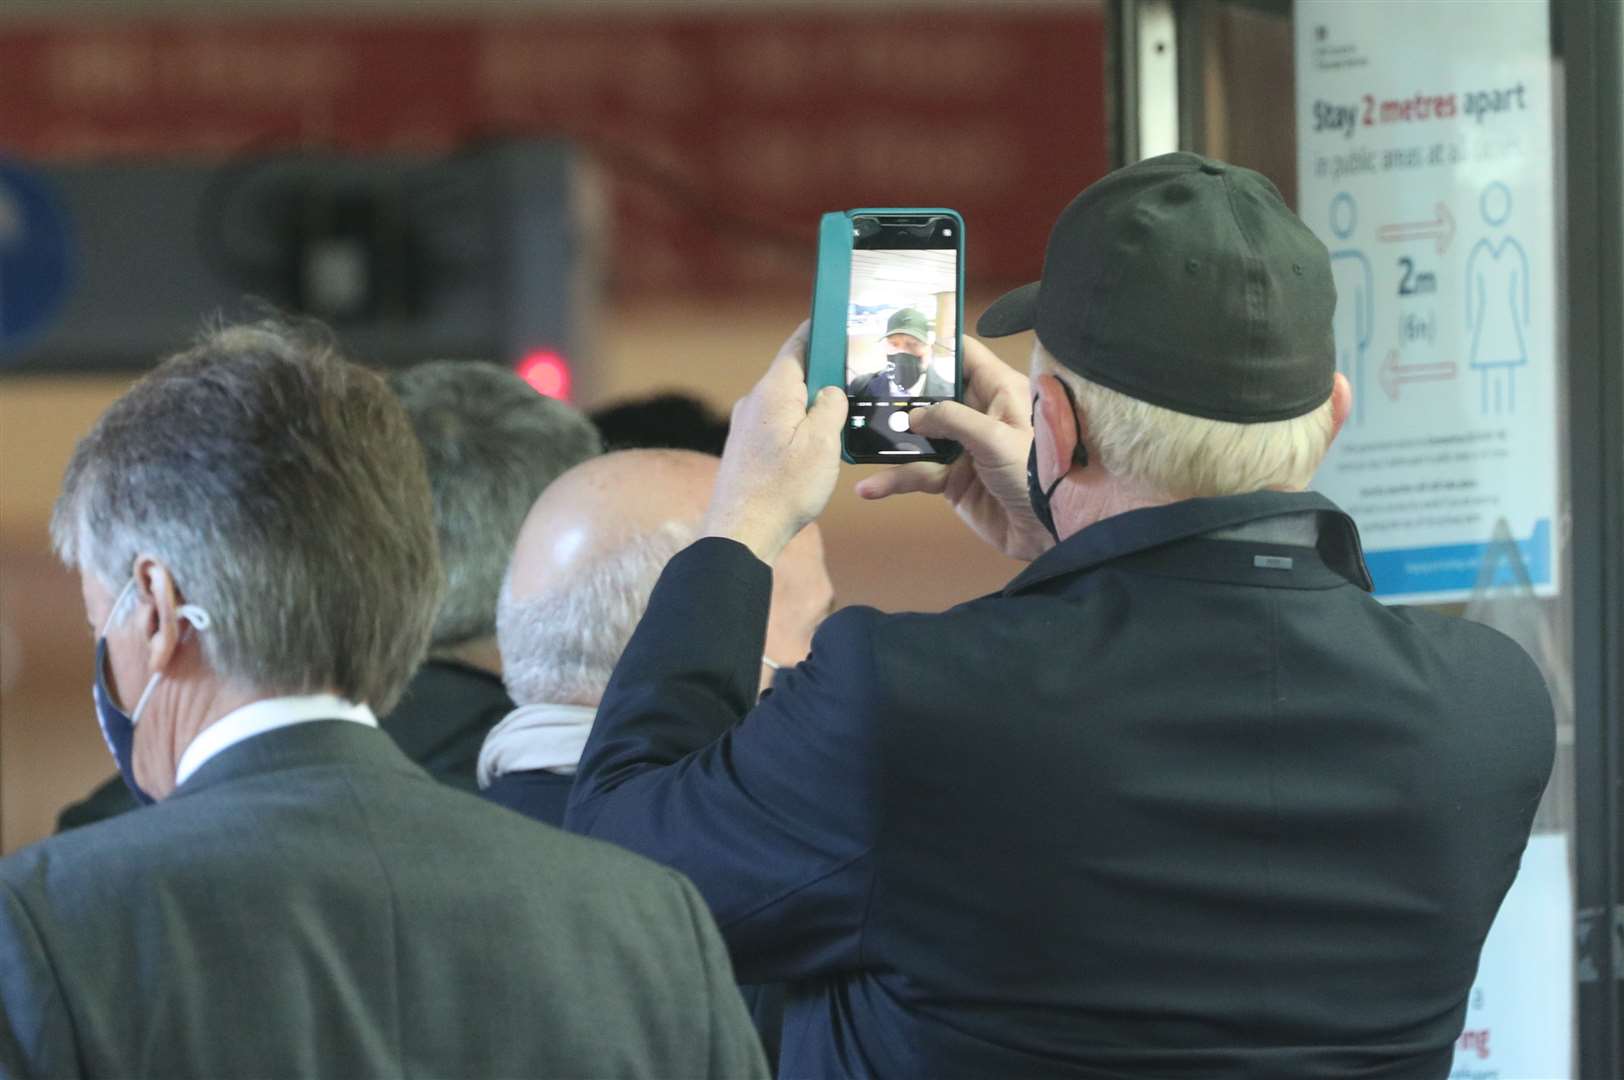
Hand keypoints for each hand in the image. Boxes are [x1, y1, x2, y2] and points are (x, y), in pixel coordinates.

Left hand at [703, 322, 847, 563]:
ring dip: (812, 407)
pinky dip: (798, 427)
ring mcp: (746, 427)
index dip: (818, 331)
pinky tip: (815, 448)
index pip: (797, 346)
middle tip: (854, 376)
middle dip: (822, 374)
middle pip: (794, 376)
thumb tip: (830, 392)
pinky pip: (778, 427)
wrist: (741, 531)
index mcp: (774, 391)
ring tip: (841, 418)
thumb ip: (830, 407)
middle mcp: (754, 402)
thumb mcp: (822, 443)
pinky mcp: (745, 450)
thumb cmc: (783, 488)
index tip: (835, 319)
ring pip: (786, 404)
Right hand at [855, 336, 1053, 560]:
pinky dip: (893, 480)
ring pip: (920, 436)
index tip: (900, 339)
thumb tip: (914, 416)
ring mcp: (963, 448)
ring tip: (859, 435)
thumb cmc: (1035, 473)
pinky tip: (870, 487)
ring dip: (891, 439)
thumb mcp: (995, 436)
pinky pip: (917, 473)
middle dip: (903, 392)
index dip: (936, 346)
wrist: (1050, 531)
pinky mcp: (952, 480)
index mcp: (1000, 391)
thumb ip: (952, 418)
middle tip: (865, 383)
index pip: (965, 356)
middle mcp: (979, 414)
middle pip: (934, 394)